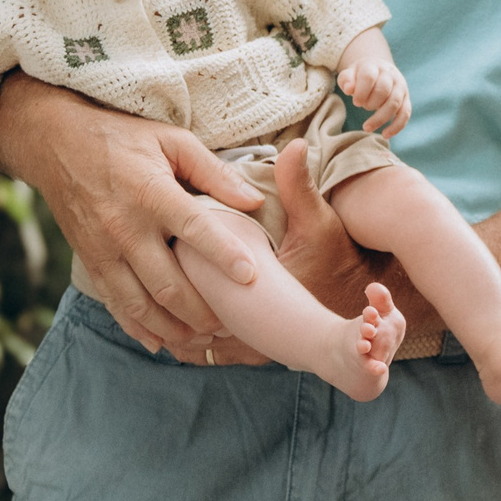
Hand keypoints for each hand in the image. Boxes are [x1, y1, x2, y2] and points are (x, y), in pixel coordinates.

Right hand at [0, 76, 261, 354]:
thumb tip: (254, 200)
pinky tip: (161, 343)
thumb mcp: (172, 140)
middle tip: (232, 325)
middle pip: (168, 283)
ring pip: (141, 304)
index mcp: (151, 193)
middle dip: (202, 311)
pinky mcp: (89, 263)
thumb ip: (214, 171)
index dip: (223, 255)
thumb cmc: (122, 138)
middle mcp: (126, 228)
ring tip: (204, 340)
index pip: (193, 229)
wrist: (55, 143)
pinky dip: (138, 328)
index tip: (251, 277)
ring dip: (174, 328)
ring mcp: (104, 250)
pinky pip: (115, 305)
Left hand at [174, 143, 440, 364]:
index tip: (153, 252)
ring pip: (196, 346)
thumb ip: (298, 186)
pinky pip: (211, 355)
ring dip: (172, 328)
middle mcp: (253, 328)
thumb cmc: (336, 257)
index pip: (198, 292)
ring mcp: (254, 346)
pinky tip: (174, 328)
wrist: (361, 297)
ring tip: (149, 303)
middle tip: (139, 278)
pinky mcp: (257, 353)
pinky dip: (192, 346)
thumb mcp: (319, 221)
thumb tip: (294, 145)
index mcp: (258, 295)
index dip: (171, 275)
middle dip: (161, 306)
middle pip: (188, 323)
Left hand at [338, 58, 409, 137]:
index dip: (361, 91)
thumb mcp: (350, 74)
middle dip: (370, 103)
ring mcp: (401, 87)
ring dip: (380, 118)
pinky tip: (385, 135)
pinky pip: (405, 114)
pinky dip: (396, 126)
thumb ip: (346, 80)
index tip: (355, 102)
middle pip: (383, 90)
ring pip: (395, 103)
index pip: (369, 76)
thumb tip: (349, 89)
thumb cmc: (360, 76)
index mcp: (374, 66)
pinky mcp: (406, 99)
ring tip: (367, 127)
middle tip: (361, 106)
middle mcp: (391, 75)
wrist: (378, 69)